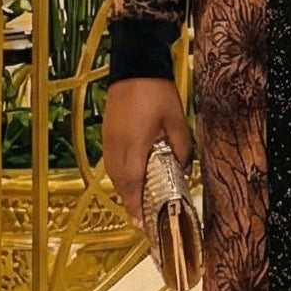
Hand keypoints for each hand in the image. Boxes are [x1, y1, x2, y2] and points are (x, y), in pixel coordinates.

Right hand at [103, 77, 193, 224]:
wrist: (135, 66)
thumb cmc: (156, 91)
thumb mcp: (177, 121)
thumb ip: (182, 148)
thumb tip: (182, 168)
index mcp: (134, 146)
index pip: (133, 185)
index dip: (137, 206)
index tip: (142, 224)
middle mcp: (117, 148)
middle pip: (122, 185)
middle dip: (133, 203)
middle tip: (145, 219)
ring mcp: (109, 142)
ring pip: (115, 176)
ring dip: (127, 190)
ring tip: (140, 202)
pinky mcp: (107, 135)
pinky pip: (112, 164)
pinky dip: (122, 175)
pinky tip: (133, 178)